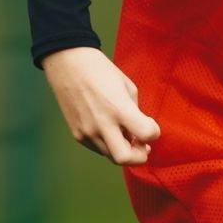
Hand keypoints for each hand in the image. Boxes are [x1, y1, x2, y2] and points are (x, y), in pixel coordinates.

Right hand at [42, 46, 160, 164]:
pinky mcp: (77, 134)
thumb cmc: (101, 71)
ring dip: (123, 150)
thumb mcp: (127, 87)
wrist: (68, 63)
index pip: (146, 135)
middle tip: (142, 146)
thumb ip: (136, 113)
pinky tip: (109, 131)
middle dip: (138, 156)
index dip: (154, 133)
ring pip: (111, 156)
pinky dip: (108, 145)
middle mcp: (102, 124)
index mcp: (119, 108)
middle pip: (124, 159)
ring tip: (125, 135)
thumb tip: (138, 133)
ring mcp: (87, 131)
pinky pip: (98, 149)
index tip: (150, 125)